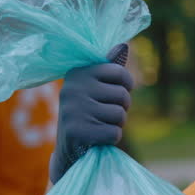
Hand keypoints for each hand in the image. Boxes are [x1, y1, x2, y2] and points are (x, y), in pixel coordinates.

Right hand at [50, 43, 133, 182]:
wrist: (68, 149)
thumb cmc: (87, 114)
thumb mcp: (93, 88)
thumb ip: (107, 68)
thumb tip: (122, 46)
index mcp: (78, 72)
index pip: (120, 73)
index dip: (126, 86)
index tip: (117, 94)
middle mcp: (73, 87)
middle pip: (123, 96)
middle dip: (121, 109)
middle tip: (105, 115)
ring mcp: (74, 109)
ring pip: (120, 116)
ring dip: (116, 125)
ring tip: (100, 125)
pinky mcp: (77, 130)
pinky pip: (114, 133)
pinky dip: (111, 138)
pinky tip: (97, 138)